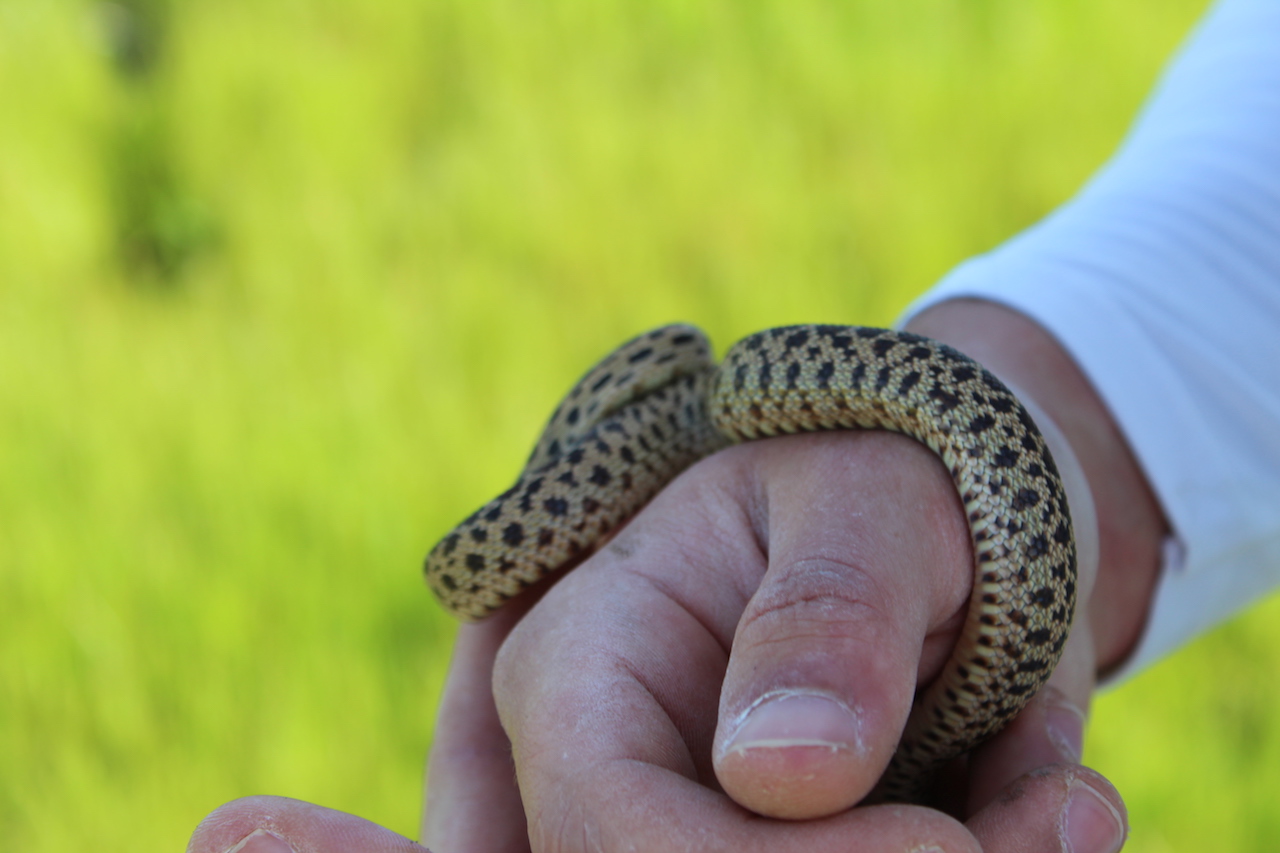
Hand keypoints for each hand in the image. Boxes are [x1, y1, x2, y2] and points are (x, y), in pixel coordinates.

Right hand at [422, 430, 1124, 852]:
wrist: (952, 520)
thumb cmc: (889, 478)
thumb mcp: (870, 497)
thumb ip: (830, 611)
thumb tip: (781, 772)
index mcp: (583, 668)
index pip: (605, 820)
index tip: (943, 846)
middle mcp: (623, 771)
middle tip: (1050, 825)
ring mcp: (710, 825)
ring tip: (1069, 809)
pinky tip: (1055, 807)